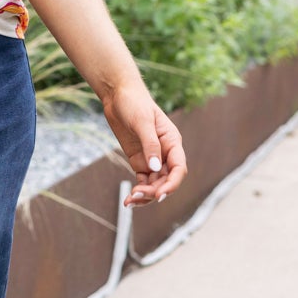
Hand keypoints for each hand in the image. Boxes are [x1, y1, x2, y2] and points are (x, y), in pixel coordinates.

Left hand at [101, 80, 186, 207]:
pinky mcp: (139, 161)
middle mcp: (165, 153)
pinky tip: (129, 200)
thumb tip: (155, 167)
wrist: (118, 96)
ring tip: (130, 201)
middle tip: (136, 196)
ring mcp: (152, 158)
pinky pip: (143, 181)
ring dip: (145, 195)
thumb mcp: (142, 122)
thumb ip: (150, 144)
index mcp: (172, 142)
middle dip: (154, 191)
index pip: (179, 168)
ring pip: (154, 184)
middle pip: (166, 180)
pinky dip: (138, 191)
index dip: (172, 184)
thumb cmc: (134, 103)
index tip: (159, 195)